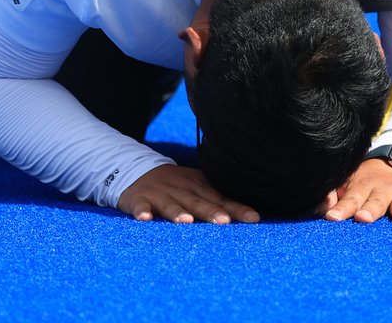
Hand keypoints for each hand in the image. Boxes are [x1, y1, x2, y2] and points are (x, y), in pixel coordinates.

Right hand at [117, 164, 260, 223]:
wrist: (138, 170)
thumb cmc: (177, 186)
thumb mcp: (198, 187)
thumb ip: (218, 199)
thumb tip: (251, 214)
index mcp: (199, 186)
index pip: (222, 199)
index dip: (237, 209)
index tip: (254, 218)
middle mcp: (182, 189)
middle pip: (198, 202)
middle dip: (211, 212)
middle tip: (224, 222)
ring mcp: (160, 194)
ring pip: (170, 204)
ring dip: (178, 212)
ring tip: (187, 221)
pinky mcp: (139, 199)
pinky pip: (140, 206)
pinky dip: (142, 211)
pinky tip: (145, 218)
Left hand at [319, 158, 391, 222]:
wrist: (386, 165)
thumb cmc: (360, 183)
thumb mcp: (344, 184)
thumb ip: (332, 196)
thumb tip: (322, 209)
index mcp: (359, 187)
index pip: (349, 200)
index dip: (341, 209)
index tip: (332, 218)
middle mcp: (380, 189)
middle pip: (374, 201)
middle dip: (370, 209)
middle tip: (363, 218)